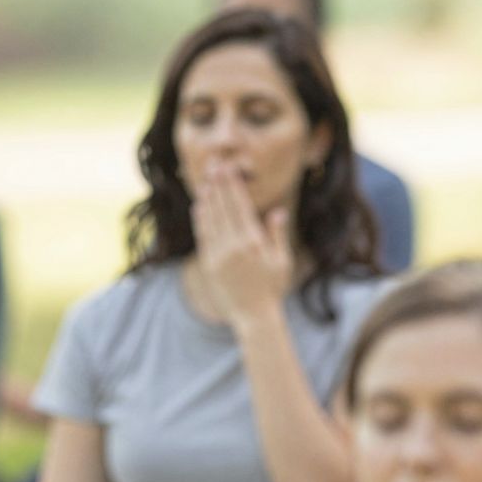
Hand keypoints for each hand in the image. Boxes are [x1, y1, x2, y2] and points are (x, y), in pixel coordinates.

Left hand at [190, 165, 294, 327]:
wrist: (253, 316)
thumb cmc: (272, 289)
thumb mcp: (281, 261)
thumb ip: (276, 235)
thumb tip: (277, 211)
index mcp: (254, 242)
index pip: (240, 206)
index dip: (232, 185)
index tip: (228, 169)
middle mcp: (234, 246)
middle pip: (224, 208)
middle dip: (218, 185)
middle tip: (214, 164)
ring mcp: (219, 255)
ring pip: (211, 220)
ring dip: (208, 198)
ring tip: (206, 180)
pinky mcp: (209, 264)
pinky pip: (203, 236)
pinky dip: (201, 219)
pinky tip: (200, 206)